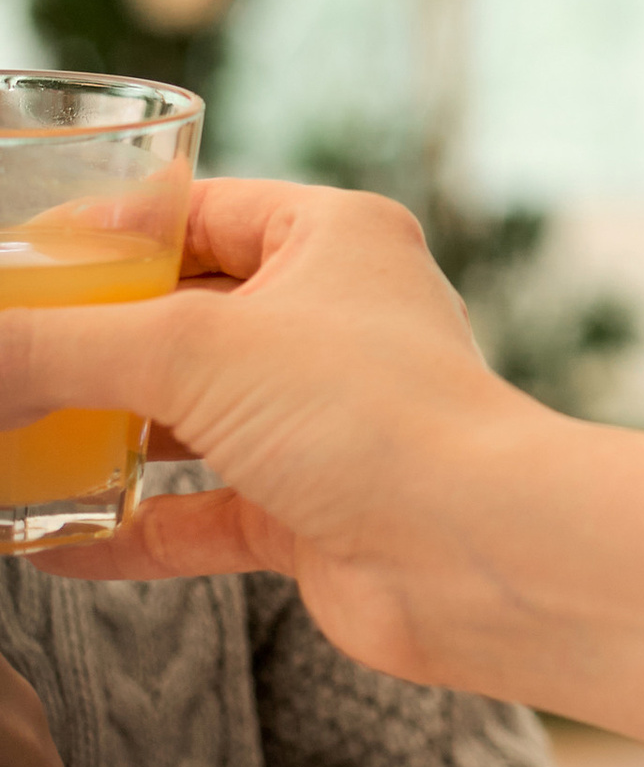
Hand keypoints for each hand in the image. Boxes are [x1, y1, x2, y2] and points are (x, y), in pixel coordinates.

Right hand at [0, 179, 543, 684]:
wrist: (474, 555)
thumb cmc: (366, 414)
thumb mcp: (191, 352)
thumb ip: (64, 348)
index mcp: (332, 238)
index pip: (197, 211)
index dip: (105, 233)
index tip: (22, 262)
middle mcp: (333, 321)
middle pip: (182, 318)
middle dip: (88, 345)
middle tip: (4, 363)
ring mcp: (323, 422)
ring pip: (187, 420)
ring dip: (99, 436)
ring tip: (8, 444)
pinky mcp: (312, 513)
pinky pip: (197, 514)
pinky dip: (126, 528)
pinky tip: (47, 543)